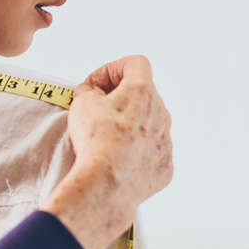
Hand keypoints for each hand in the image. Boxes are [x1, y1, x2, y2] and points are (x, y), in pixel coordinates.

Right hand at [41, 55, 172, 248]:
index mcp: (144, 92)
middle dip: (119, 98)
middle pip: (143, 95)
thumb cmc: (95, 140)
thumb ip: (89, 91)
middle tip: (96, 109)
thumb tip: (91, 93)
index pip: (135, 64)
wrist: (106, 184)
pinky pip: (151, 152)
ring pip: (149, 124)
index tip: (94, 85)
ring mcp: (166, 141)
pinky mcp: (164, 166)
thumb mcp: (82, 103)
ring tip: (105, 138)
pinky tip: (117, 160)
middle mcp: (161, 114)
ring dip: (129, 125)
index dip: (111, 69)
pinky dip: (136, 152)